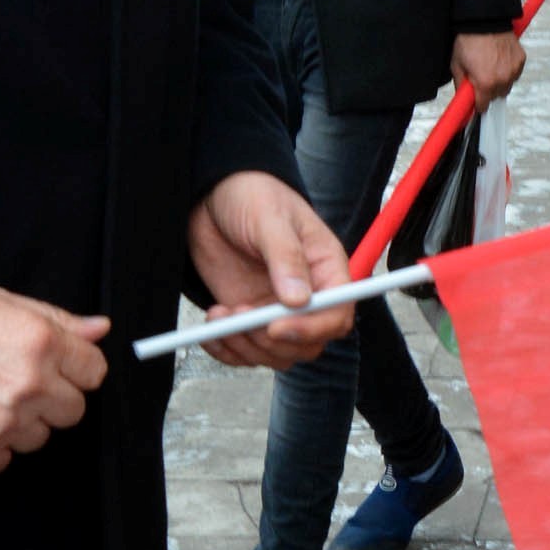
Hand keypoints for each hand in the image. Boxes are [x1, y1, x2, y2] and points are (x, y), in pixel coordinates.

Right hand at [0, 286, 108, 473]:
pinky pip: (3, 459)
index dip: (79, 369)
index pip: (94, 371)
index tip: (63, 369)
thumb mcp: (6, 305)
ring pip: (38, 437)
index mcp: (41, 344)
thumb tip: (99, 329)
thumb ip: (59, 321)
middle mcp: (28, 385)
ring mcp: (2, 421)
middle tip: (22, 386)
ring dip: (21, 424)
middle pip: (73, 410)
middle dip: (54, 400)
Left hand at [188, 172, 352, 370]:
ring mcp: (276, 308)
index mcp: (326, 267)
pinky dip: (226, 349)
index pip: (338, 312)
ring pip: (276, 354)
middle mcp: (307, 293)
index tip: (276, 326)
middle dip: (272, 341)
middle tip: (241, 318)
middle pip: (309, 343)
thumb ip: (286, 257)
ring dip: (245, 346)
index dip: (313, 328)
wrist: (214, 198)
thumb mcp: (270, 218)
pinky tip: (211, 326)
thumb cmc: (253, 196)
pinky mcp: (248, 316)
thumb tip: (299, 300)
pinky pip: (245, 352)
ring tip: (221, 315)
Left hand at [451, 29, 525, 109]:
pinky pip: (515, 74)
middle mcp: (502, 79)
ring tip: (491, 67)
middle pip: (496, 97)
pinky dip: (508, 71)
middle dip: (488, 91)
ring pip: (507, 86)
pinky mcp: (520, 60)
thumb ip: (461, 86)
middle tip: (481, 78)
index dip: (477, 104)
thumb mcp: (457, 66)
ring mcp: (513, 70)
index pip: (483, 107)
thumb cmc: (469, 41)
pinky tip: (500, 60)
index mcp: (485, 83)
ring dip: (499, 82)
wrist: (484, 21)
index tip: (475, 100)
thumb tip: (463, 99)